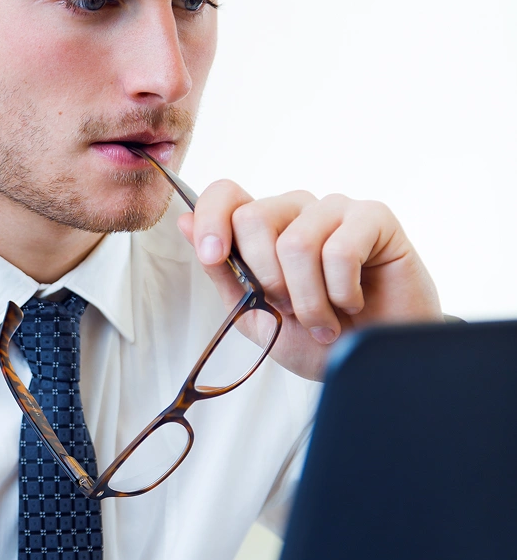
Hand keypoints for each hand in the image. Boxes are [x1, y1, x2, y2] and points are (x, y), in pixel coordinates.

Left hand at [177, 181, 441, 380]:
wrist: (370, 366)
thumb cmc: (314, 339)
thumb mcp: (254, 315)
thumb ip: (221, 269)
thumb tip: (184, 221)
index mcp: (262, 227)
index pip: (225, 193)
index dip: (211, 219)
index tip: (212, 257)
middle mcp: (295, 210)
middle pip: (252, 219)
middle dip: (267, 280)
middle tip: (292, 310)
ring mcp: (334, 209)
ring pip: (295, 241)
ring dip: (307, 298)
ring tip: (324, 319)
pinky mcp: (374, 218)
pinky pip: (340, 248)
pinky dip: (341, 291)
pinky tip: (352, 301)